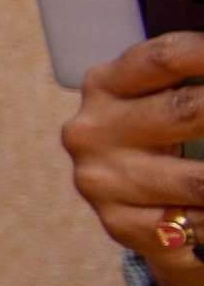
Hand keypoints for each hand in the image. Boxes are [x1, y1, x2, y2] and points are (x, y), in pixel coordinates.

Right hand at [64, 33, 203, 285]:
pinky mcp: (121, 227)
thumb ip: (200, 79)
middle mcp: (93, 131)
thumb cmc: (165, 134)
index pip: (165, 57)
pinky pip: (197, 224)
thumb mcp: (168, 96)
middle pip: (186, 110)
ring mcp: (104, 182)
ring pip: (200, 181)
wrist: (132, 200)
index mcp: (105, 85)